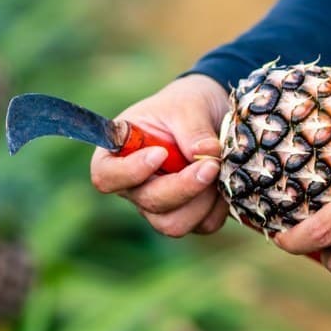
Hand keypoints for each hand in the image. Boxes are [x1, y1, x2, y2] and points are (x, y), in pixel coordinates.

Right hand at [90, 74, 229, 236]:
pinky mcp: (188, 215)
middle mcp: (135, 186)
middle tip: (211, 163)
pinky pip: (203, 225)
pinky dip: (219, 206)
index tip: (160, 153)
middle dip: (184, 187)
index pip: (105, 177)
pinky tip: (225, 180)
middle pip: (149, 204)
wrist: (210, 114)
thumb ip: (193, 128)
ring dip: (202, 201)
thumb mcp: (187, 105)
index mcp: (118, 154)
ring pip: (174, 224)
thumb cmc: (186, 105)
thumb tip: (206, 153)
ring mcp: (160, 205)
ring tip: (219, 169)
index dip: (130, 172)